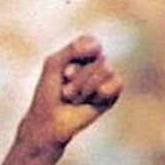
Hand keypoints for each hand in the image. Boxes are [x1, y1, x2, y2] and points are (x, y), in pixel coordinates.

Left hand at [23, 35, 122, 151]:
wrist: (50, 122)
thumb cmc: (48, 93)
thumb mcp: (53, 65)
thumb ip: (72, 49)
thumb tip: (98, 48)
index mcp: (81, 52)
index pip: (90, 42)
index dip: (76, 57)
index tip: (63, 73)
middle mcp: (96, 62)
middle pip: (97, 58)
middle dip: (77, 78)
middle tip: (66, 91)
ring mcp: (105, 77)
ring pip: (106, 70)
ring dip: (85, 88)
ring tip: (75, 98)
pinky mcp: (113, 93)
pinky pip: (116, 83)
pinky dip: (100, 93)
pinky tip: (91, 101)